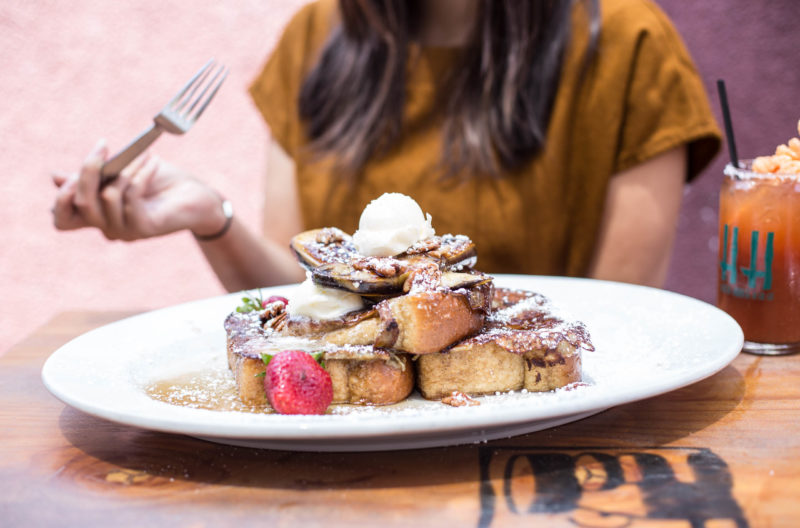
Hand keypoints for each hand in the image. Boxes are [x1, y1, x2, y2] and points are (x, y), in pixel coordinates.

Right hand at [52, 140, 226, 240]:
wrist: (199, 195)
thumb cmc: (162, 183)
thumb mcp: (122, 173)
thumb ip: (93, 177)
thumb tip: (55, 177)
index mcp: (99, 216)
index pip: (62, 221)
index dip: (60, 198)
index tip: (75, 168)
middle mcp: (108, 228)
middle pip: (80, 203)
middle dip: (88, 170)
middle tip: (103, 145)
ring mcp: (126, 231)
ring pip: (107, 195)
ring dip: (125, 168)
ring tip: (144, 156)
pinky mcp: (144, 228)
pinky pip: (130, 196)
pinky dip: (140, 174)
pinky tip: (154, 163)